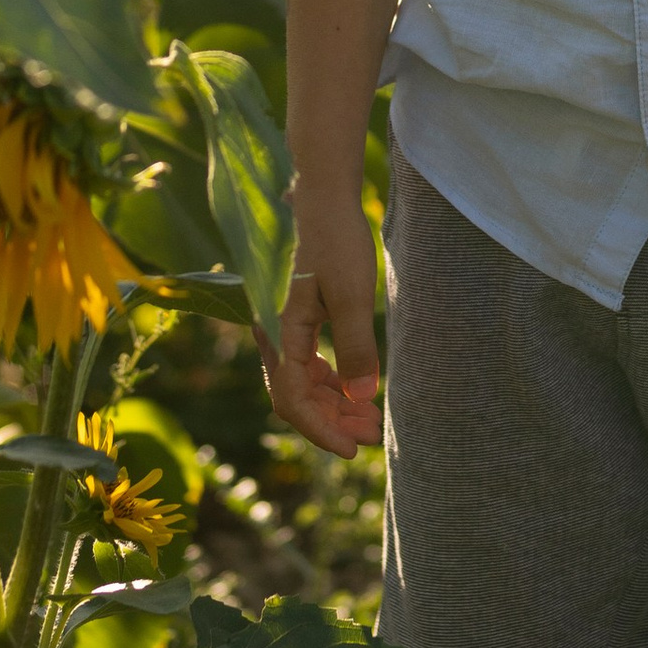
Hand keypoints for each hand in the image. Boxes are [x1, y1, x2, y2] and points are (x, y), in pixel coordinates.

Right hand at [262, 194, 381, 455]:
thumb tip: (361, 398)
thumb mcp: (353, 296)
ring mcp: (286, 328)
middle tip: (370, 436)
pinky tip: (356, 389)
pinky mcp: (299, 318)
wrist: (325, 198)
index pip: (294, 399)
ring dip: (333, 404)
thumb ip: (356, 348)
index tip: (352, 449)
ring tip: (369, 419)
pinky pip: (309, 364)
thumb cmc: (338, 240)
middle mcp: (277, 335)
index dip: (322, 430)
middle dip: (332, 421)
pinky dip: (332, 382)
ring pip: (304, 382)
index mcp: (282, 333)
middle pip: (297, 397)